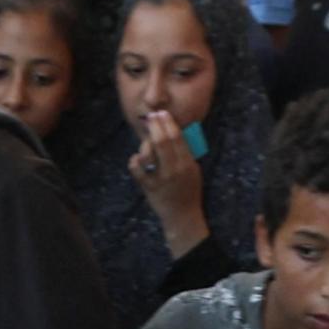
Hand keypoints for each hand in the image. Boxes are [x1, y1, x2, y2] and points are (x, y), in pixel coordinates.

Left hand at [128, 111, 207, 254]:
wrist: (182, 216)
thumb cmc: (188, 190)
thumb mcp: (193, 169)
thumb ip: (184, 152)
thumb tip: (173, 131)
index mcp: (187, 163)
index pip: (177, 137)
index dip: (168, 122)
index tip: (162, 113)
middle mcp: (173, 170)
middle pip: (162, 141)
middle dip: (155, 126)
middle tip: (150, 117)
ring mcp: (160, 179)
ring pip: (148, 154)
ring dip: (144, 144)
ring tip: (146, 140)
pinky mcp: (148, 187)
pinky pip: (136, 170)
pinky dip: (134, 161)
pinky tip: (137, 159)